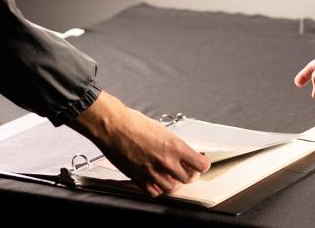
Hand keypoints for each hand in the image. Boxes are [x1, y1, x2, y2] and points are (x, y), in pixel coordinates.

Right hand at [71, 92, 210, 196]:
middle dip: (189, 174)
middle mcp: (165, 161)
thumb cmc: (132, 122)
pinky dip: (157, 189)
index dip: (202, 164)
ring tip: (171, 175)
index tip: (201, 161)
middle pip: (188, 178)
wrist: (112, 126)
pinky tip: (156, 180)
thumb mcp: (160, 129)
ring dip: (174, 182)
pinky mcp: (138, 178)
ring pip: (172, 188)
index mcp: (174, 146)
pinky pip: (154, 192)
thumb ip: (172, 144)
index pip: (200, 164)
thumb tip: (181, 152)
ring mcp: (152, 172)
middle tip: (186, 169)